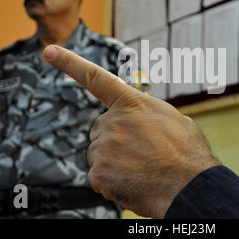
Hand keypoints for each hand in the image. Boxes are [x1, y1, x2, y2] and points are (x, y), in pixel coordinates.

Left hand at [43, 45, 218, 217]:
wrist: (190, 187)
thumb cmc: (188, 153)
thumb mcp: (175, 120)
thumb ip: (151, 115)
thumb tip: (147, 124)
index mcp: (132, 103)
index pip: (97, 79)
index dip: (70, 63)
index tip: (48, 51)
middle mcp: (112, 121)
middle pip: (101, 129)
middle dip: (115, 140)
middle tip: (142, 153)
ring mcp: (104, 147)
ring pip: (100, 155)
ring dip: (115, 163)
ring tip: (143, 169)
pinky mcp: (99, 173)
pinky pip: (99, 177)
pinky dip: (112, 183)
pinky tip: (134, 183)